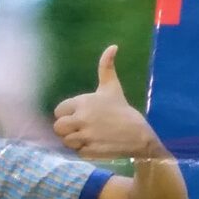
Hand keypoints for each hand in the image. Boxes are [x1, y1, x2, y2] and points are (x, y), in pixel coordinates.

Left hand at [51, 45, 158, 161]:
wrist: (139, 135)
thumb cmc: (122, 110)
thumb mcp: (112, 87)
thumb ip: (106, 66)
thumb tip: (113, 45)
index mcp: (84, 102)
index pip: (58, 111)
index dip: (67, 114)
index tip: (80, 115)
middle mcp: (82, 118)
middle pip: (58, 127)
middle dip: (67, 129)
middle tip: (82, 128)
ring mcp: (86, 135)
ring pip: (66, 141)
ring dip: (75, 141)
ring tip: (90, 137)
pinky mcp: (89, 150)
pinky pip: (76, 152)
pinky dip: (84, 150)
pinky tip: (96, 145)